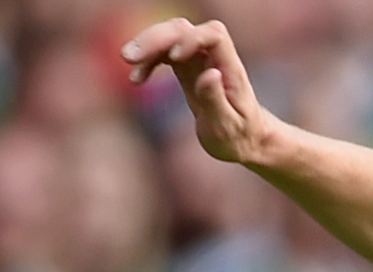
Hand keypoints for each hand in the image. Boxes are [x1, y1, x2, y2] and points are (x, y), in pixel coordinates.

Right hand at [124, 17, 281, 168]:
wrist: (244, 141)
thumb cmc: (238, 137)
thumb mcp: (227, 127)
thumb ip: (216, 100)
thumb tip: (210, 73)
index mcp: (231, 68)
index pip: (214, 35)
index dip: (192, 39)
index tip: (174, 58)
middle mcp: (215, 58)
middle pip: (184, 30)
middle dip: (156, 38)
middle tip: (129, 56)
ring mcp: (199, 61)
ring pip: (171, 36)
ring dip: (147, 44)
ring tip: (128, 61)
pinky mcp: (187, 68)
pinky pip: (164, 53)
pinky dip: (148, 61)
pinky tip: (137, 79)